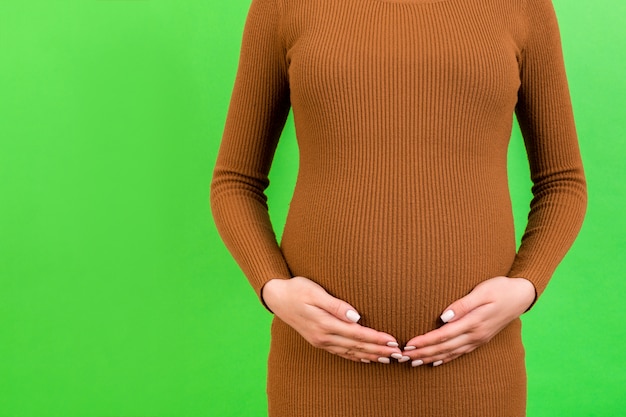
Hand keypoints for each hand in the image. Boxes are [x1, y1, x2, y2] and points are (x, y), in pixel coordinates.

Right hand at [262, 276, 401, 363]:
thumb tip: (356, 317)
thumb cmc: (297, 289)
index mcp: (324, 324)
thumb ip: (336, 305)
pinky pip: (341, 352)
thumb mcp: (315, 292)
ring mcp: (320, 341)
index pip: (357, 333)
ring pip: (351, 352)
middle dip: (379, 350)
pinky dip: (356, 357)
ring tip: (388, 359)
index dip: (376, 338)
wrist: (277, 297)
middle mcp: (323, 336)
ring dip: (370, 355)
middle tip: (398, 353)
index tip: (393, 341)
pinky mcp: (318, 340)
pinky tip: (366, 358)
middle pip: (357, 346)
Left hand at [402, 276, 535, 366]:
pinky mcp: (481, 339)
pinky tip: (437, 361)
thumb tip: (444, 316)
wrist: (522, 295)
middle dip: (423, 353)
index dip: (425, 341)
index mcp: (474, 322)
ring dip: (432, 357)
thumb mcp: (482, 291)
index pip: (444, 335)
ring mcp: (479, 338)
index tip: (409, 344)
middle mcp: (476, 334)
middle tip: (404, 357)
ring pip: (451, 352)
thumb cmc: (500, 288)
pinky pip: (461, 352)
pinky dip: (447, 358)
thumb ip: (463, 304)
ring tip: (414, 362)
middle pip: (444, 347)